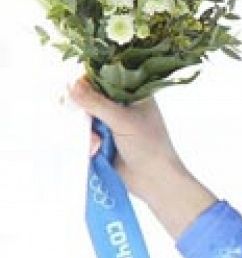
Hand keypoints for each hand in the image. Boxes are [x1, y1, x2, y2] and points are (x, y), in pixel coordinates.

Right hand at [67, 76, 216, 237]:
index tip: (73, 90)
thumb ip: (96, 103)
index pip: (102, 76)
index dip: (85, 81)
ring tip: (96, 142)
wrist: (156, 181)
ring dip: (84, 128)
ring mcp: (111, 122)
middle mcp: (121, 105)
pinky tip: (95, 150)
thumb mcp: (123, 121)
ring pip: (83, 116)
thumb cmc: (149, 147)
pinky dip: (86, 141)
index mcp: (133, 93)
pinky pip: (84, 133)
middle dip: (80, 107)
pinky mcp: (103, 139)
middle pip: (88, 95)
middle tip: (74, 115)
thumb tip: (70, 85)